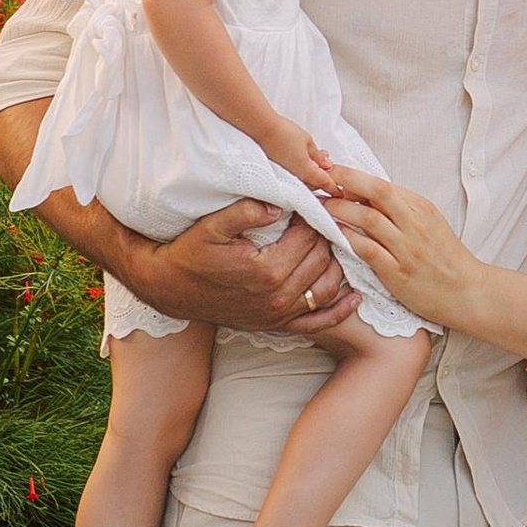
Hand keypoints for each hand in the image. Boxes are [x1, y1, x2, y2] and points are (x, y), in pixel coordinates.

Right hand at [132, 197, 359, 336]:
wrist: (171, 288)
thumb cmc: (190, 253)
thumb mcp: (212, 225)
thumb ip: (246, 210)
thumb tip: (281, 203)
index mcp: (266, 269)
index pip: (309, 237)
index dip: (316, 216)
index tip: (317, 201)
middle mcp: (277, 296)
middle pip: (321, 259)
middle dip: (328, 235)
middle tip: (330, 217)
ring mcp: (279, 314)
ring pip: (326, 288)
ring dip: (337, 264)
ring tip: (336, 242)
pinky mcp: (277, 325)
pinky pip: (317, 322)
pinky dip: (340, 311)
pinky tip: (355, 298)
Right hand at [256, 120, 333, 195]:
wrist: (262, 129)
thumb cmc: (285, 133)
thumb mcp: (308, 142)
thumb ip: (318, 156)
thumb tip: (327, 164)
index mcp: (307, 171)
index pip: (324, 183)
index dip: (334, 188)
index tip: (340, 192)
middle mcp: (296, 178)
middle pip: (315, 184)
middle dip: (324, 178)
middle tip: (330, 168)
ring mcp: (287, 176)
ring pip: (305, 180)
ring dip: (314, 173)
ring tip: (319, 158)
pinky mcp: (279, 171)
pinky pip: (296, 176)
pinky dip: (304, 170)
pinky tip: (306, 159)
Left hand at [326, 168, 480, 329]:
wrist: (466, 292)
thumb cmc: (444, 258)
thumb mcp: (429, 224)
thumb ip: (402, 209)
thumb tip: (365, 193)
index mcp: (421, 208)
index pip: (382, 184)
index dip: (353, 176)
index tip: (333, 173)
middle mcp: (415, 223)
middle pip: (376, 192)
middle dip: (345, 181)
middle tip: (320, 181)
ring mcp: (407, 248)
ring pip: (368, 218)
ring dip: (340, 210)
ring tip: (321, 207)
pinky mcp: (398, 273)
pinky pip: (368, 250)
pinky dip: (349, 239)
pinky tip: (335, 235)